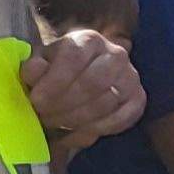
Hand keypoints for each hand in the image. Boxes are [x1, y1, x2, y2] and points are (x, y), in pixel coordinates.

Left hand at [18, 32, 141, 142]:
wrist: (82, 76)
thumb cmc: (57, 69)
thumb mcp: (41, 63)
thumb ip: (34, 67)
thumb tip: (34, 71)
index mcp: (89, 40)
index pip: (74, 58)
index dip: (54, 81)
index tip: (36, 100)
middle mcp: (116, 54)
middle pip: (93, 82)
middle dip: (64, 104)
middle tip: (44, 116)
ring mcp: (131, 77)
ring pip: (105, 103)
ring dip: (76, 119)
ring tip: (55, 124)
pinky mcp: (138, 99)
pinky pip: (120, 119)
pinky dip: (94, 130)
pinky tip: (74, 133)